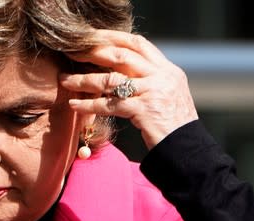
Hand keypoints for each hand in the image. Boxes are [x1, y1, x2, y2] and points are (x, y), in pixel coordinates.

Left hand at [60, 30, 197, 149]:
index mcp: (168, 70)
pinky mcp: (144, 111)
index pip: (138, 44)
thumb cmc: (174, 126)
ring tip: (64, 80)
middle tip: (72, 54)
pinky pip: (110, 104)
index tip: (92, 38)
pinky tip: (75, 104)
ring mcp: (153, 92)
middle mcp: (162, 76)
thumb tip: (120, 73)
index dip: (113, 38)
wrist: (188, 149)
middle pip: (121, 56)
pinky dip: (89, 104)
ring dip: (84, 79)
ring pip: (111, 79)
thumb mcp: (168, 95)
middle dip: (93, 52)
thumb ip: (149, 81)